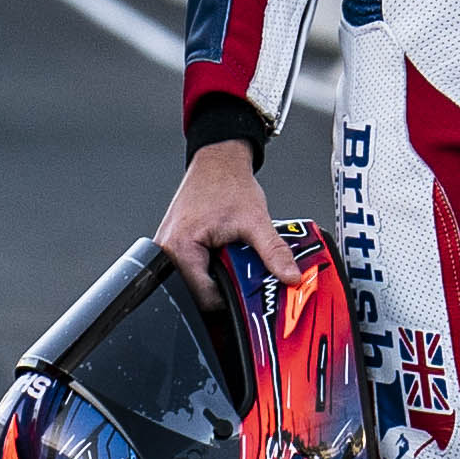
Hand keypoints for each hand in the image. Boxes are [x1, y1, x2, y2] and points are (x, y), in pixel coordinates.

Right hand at [156, 134, 280, 306]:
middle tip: (244, 269)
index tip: (250, 288)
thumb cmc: (225, 183)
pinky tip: (226, 252)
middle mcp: (168, 252)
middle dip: (226, 285)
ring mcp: (170, 250)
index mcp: (181, 249)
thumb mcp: (255, 220)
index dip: (232, 296)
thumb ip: (274, 251)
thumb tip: (290, 276)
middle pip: (200, 291)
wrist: (217, 162)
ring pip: (199, 281)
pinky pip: (197, 268)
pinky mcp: (177, 247)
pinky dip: (215, 265)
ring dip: (220, 274)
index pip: (205, 297)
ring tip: (233, 256)